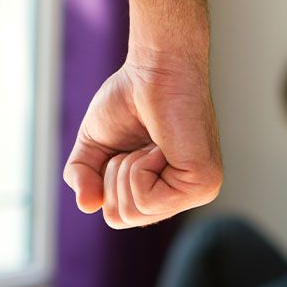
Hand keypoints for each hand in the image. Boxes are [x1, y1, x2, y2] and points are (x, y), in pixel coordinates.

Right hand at [63, 50, 221, 228]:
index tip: (125, 147)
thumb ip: (83, 177)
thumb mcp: (93, 144)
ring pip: (134, 211)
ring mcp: (197, 191)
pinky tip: (160, 146)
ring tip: (150, 143)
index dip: (106, 180)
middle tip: (137, 144)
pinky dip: (140, 168)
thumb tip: (87, 206)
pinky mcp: (203, 184)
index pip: (117, 216)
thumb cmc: (130, 98)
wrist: (154, 68)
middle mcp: (182, 194)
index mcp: (163, 190)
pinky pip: (148, 200)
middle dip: (113, 176)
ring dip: (127, 169)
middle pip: (122, 218)